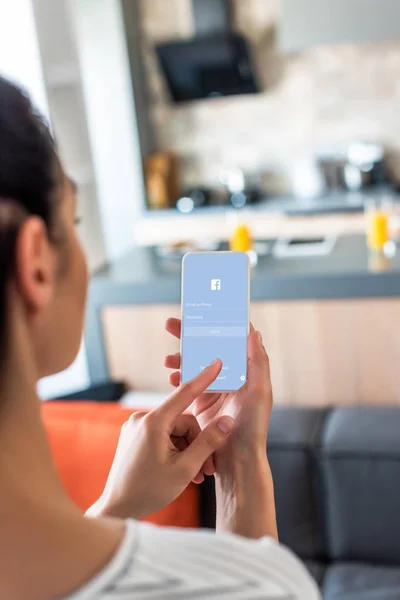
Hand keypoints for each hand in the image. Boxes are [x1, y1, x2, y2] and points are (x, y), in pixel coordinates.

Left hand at [86, 360, 234, 520]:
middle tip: (206, 470)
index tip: (216, 362)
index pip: (184, 393)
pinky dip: (174, 450)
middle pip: (183, 421)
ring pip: (174, 430)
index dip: (204, 378)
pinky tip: (179, 471)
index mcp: (153, 422)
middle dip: (197, 443)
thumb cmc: (148, 491)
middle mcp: (142, 419)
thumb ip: (208, 442)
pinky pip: (163, 435)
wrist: (117, 508)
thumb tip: (227, 421)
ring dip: (187, 450)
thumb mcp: (185, 468)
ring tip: (193, 476)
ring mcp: (136, 427)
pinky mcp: (134, 436)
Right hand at [165, 319, 271, 456]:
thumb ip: (258, 362)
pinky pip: (187, 384)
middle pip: (208, 348)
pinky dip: (178, 378)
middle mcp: (230, 377)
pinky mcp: (201, 403)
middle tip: (172, 324)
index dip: (214, 325)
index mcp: (245, 371)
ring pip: (194, 365)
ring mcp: (214, 390)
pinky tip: (172, 378)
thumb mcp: (260, 393)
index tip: (200, 312)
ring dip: (180, 358)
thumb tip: (253, 332)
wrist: (237, 461)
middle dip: (189, 335)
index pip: (228, 340)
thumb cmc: (253, 428)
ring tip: (168, 359)